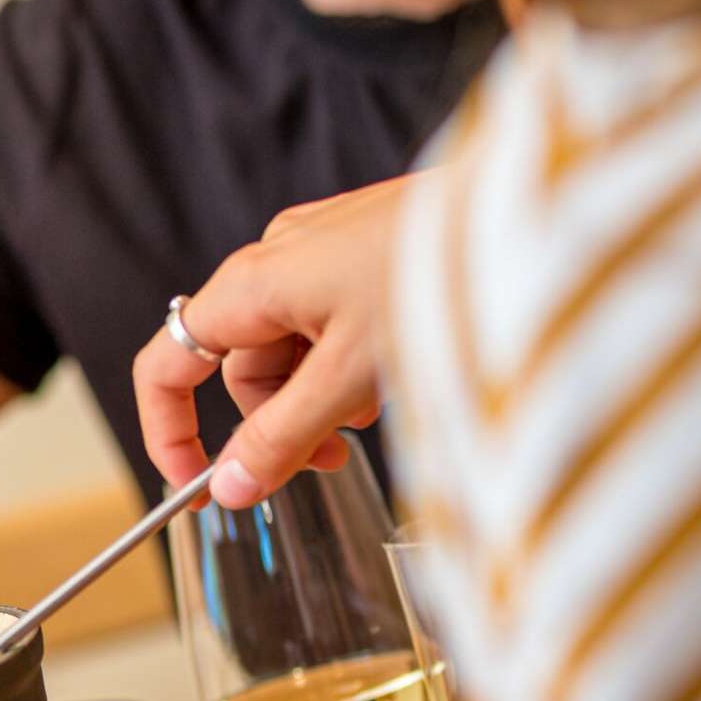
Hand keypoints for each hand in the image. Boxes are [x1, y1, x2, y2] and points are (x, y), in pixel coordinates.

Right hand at [132, 177, 412, 509]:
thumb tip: (229, 487)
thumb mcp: (350, 378)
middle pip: (240, 366)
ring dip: (320, 393)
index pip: (166, 365)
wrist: (534, 213)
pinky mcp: (360, 248)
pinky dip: (349, 359)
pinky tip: (396, 367)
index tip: (199, 486)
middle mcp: (273, 258)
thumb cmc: (445, 277)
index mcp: (251, 284)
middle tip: (332, 460)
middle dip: (276, 421)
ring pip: (290, 346)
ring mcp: (318, 249)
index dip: (170, 432)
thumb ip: (282, 438)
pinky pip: (329, 319)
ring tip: (380, 406)